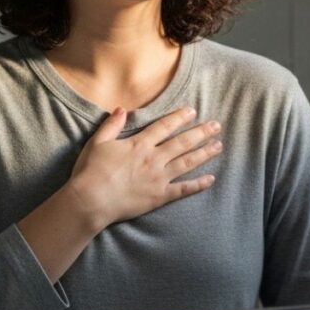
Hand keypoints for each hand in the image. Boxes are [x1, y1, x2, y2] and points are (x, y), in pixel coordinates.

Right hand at [66, 106, 221, 230]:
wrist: (90, 201)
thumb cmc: (90, 172)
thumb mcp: (97, 143)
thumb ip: (111, 125)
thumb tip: (122, 108)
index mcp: (139, 144)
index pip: (164, 127)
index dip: (179, 118)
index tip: (193, 111)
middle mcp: (153, 158)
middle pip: (182, 142)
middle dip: (201, 133)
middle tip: (217, 125)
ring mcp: (159, 178)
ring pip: (187, 162)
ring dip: (204, 153)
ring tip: (219, 146)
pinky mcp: (160, 196)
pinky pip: (183, 189)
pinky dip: (198, 184)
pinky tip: (211, 179)